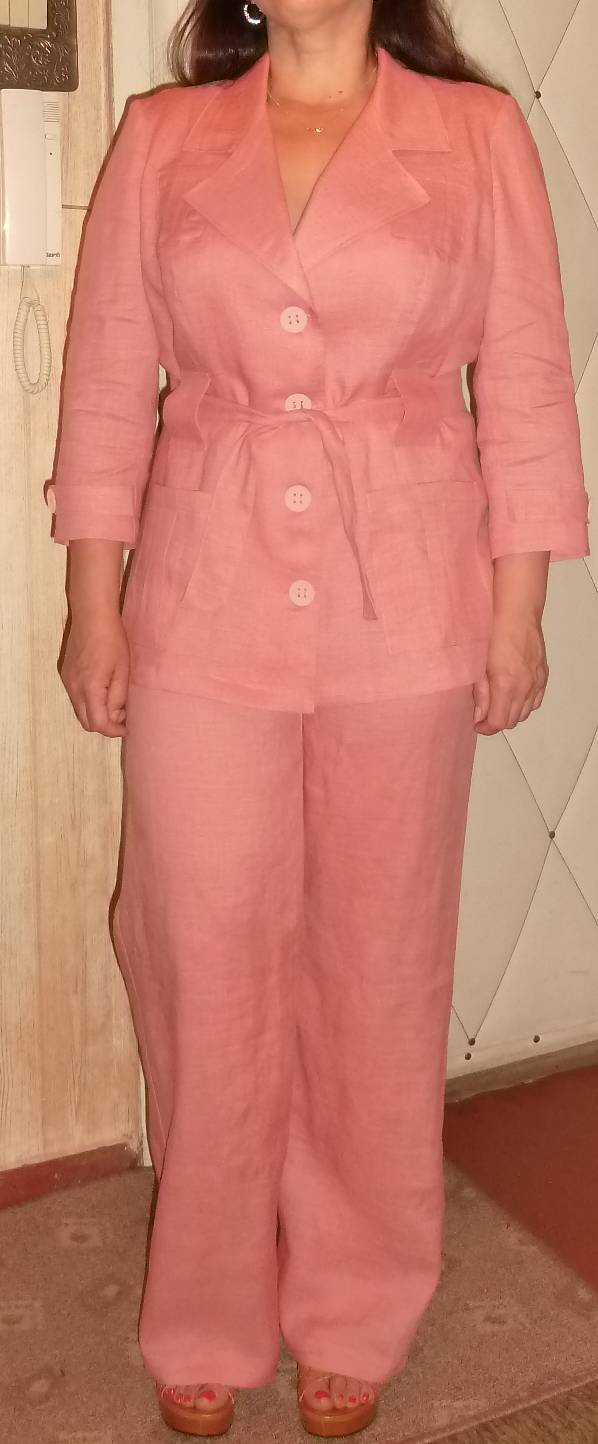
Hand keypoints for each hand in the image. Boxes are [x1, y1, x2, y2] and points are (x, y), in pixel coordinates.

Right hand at [61, 609, 129, 736]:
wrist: (91, 615)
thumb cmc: (112, 640)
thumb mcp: (123, 670)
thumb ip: (118, 697)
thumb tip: (117, 715)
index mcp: (90, 689)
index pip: (98, 724)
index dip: (114, 731)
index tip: (128, 727)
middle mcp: (73, 688)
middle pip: (86, 722)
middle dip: (105, 724)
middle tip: (123, 715)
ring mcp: (67, 681)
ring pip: (80, 710)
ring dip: (96, 713)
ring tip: (115, 701)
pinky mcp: (65, 674)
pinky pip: (76, 697)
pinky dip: (89, 701)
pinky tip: (103, 689)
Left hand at [472, 611, 547, 734]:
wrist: (517, 613)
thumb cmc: (494, 633)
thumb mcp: (479, 665)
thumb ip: (480, 693)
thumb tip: (479, 715)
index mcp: (506, 686)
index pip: (499, 722)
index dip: (486, 728)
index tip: (477, 724)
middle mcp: (524, 688)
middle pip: (512, 720)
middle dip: (497, 722)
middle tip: (484, 715)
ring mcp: (536, 682)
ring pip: (525, 713)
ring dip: (511, 714)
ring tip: (498, 705)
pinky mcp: (543, 675)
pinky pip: (536, 701)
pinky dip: (526, 705)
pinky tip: (515, 697)